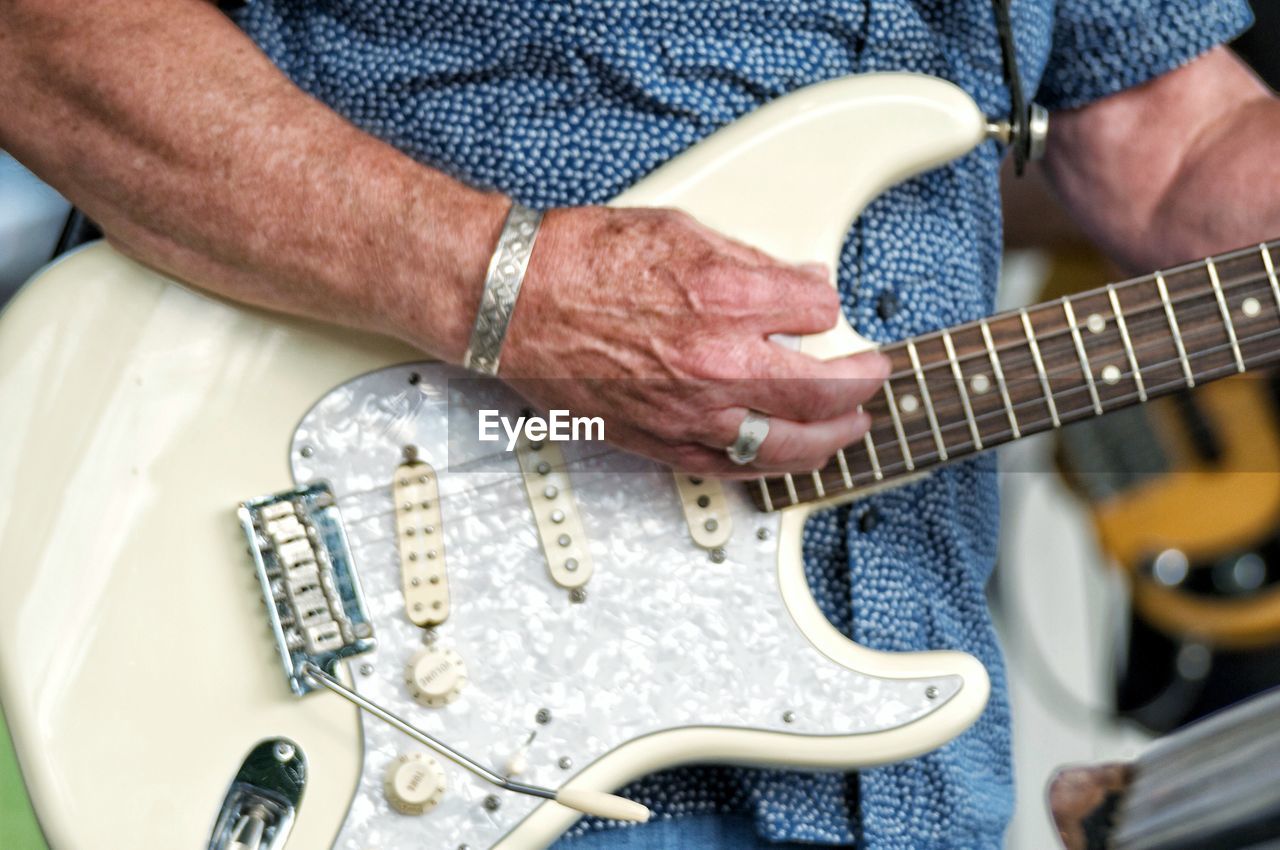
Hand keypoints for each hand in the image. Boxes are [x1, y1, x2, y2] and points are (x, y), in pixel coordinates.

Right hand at [499, 206, 889, 475]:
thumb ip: (748, 262)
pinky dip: (770, 464)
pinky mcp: (661, 441)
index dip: (824, 301)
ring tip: (853, 428)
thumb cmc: (580, 261)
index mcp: (724, 299)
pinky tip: (787, 456)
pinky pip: (734, 467)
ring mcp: (690, 411)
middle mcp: (715, 362)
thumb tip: (795, 284)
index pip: (818, 309)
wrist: (512, 302)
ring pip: (789, 443)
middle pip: (823, 388)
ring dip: (834, 437)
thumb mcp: (678, 230)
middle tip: (875, 375)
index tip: (817, 300)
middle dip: (862, 381)